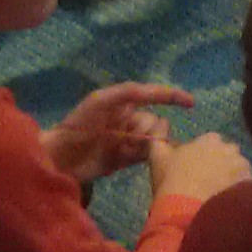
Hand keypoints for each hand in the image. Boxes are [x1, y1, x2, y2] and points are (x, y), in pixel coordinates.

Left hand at [42, 82, 192, 184]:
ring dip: (144, 143)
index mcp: (124, 103)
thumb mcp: (102, 100)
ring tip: (124, 149)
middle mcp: (129, 120)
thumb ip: (130, 92)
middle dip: (148, 128)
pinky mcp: (126, 160)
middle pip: (156, 121)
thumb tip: (158, 93)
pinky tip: (126, 156)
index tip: (191, 103)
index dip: (174, 97)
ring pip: (154, 139)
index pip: (156, 95)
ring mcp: (128, 140)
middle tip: (128, 136)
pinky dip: (142, 155)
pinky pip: (147, 155)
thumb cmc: (79, 124)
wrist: (60, 159)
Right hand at [146, 130, 251, 205]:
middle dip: (222, 162)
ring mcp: (241, 166)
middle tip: (208, 179)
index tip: (196, 166)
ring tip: (218, 191)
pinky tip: (227, 198)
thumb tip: (160, 124)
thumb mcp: (157, 157)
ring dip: (232, 175)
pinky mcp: (248, 183)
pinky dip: (239, 188)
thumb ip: (158, 138)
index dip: (204, 153)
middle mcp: (230, 148)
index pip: (211, 141)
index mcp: (210, 139)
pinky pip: (246, 183)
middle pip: (228, 153)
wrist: (186, 208)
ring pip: (239, 167)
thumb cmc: (171, 179)